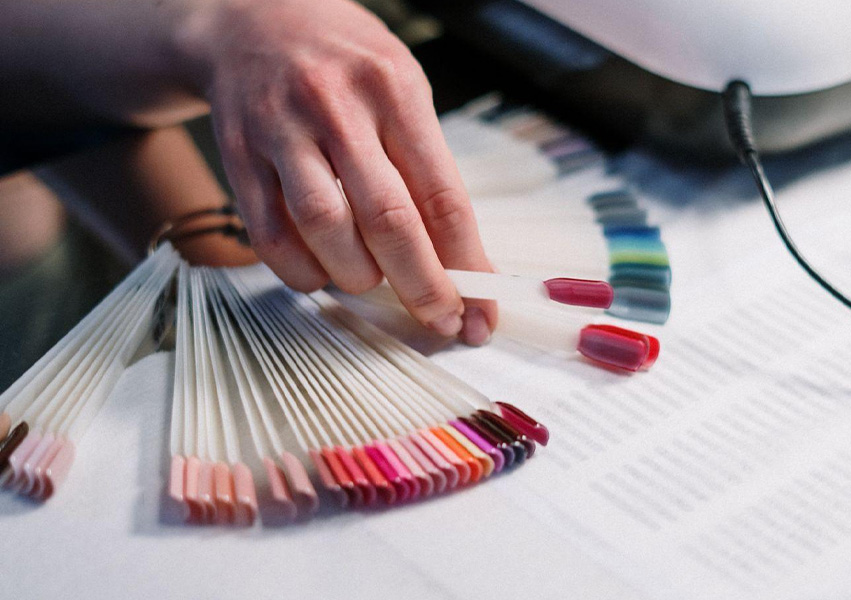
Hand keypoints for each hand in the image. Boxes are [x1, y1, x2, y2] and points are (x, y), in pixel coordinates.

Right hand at [187, 0, 495, 343]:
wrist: (248, 17)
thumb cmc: (341, 61)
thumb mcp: (399, 88)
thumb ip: (423, 164)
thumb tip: (454, 256)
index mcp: (394, 89)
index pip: (442, 195)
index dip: (465, 263)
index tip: (479, 309)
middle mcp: (337, 107)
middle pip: (388, 221)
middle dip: (421, 286)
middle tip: (440, 320)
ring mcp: (281, 131)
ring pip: (325, 229)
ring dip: (357, 276)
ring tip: (369, 280)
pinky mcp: (238, 156)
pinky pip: (270, 235)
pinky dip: (301, 272)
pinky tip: (320, 272)